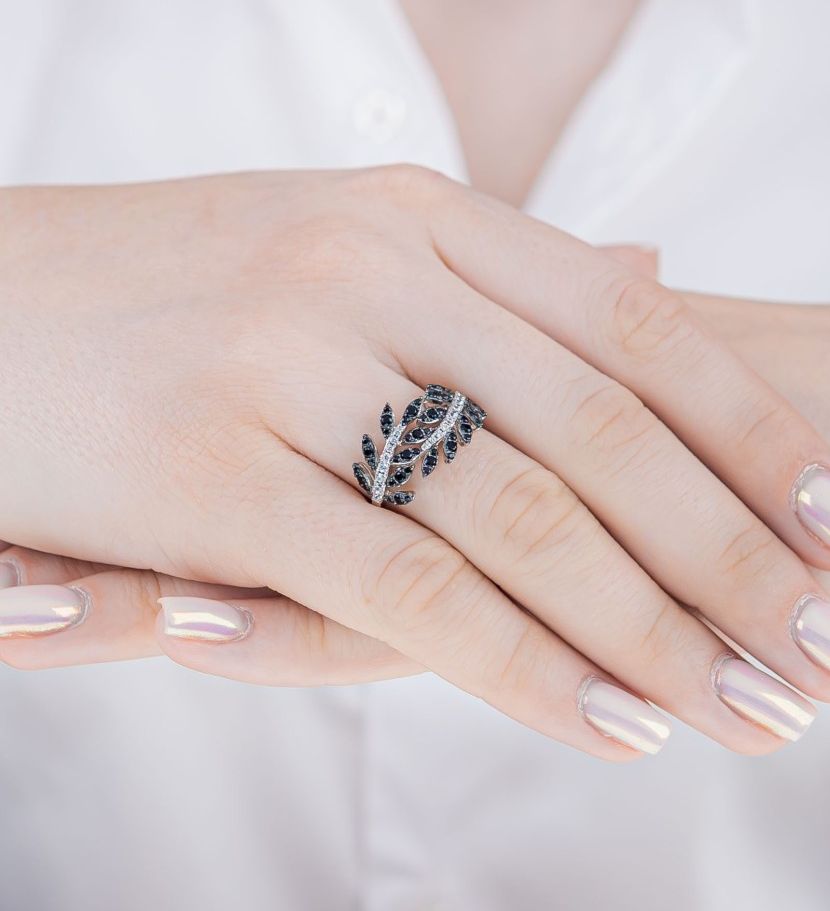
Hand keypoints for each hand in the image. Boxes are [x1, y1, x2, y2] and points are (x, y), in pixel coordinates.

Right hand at [2, 167, 829, 760]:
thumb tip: (646, 275)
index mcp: (410, 216)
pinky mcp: (216, 475)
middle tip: (820, 637)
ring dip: (653, 626)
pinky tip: (611, 723)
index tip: (824, 509)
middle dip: (730, 548)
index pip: (624, 324)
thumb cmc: (165, 282)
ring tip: (747, 704)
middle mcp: (365, 276)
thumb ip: (494, 271)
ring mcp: (289, 370)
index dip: (741, 423)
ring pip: (518, 517)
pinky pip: (406, 589)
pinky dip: (523, 666)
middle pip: (598, 430)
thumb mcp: (340, 234)